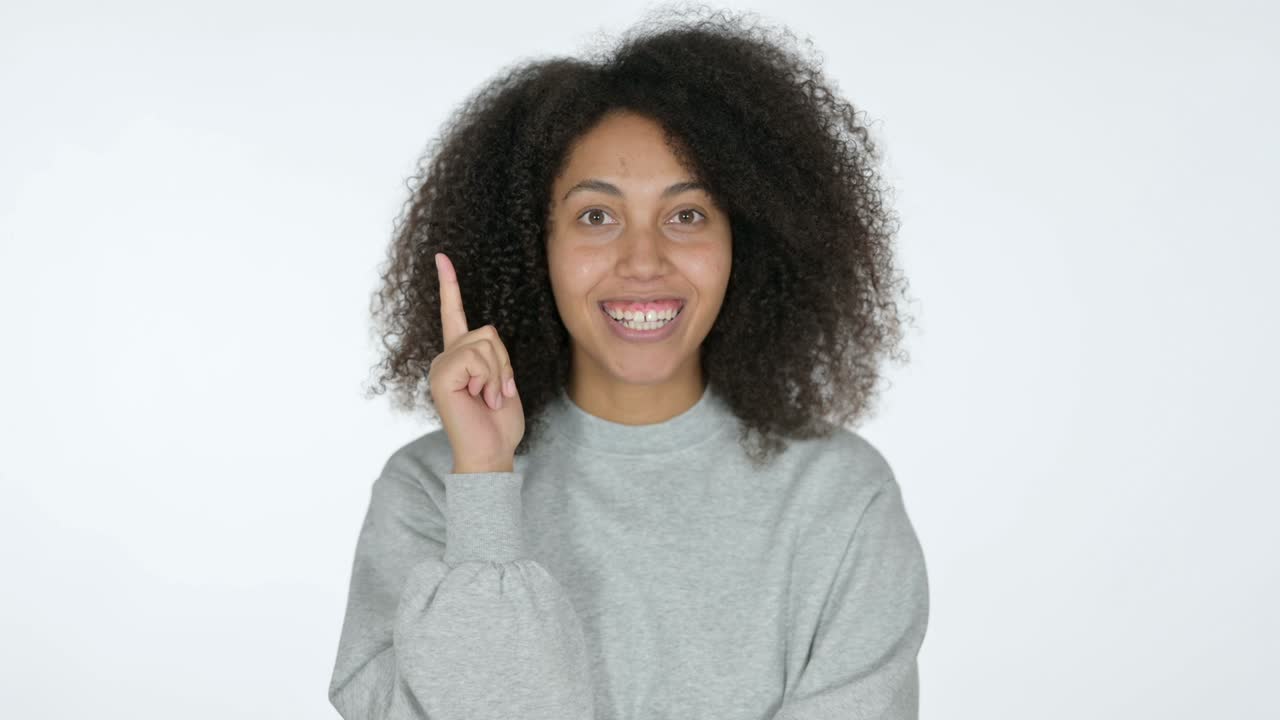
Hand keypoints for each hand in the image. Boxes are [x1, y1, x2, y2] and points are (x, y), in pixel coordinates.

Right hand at [427, 252, 523, 472]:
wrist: (491, 452)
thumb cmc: (499, 423)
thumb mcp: (503, 381)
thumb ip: (494, 356)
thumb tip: (487, 337)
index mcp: (460, 356)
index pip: (454, 313)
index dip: (449, 285)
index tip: (442, 257)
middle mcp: (446, 357)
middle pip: (488, 331)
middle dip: (504, 363)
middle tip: (497, 393)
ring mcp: (441, 366)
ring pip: (485, 344)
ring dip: (498, 374)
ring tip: (489, 398)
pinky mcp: (441, 375)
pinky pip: (476, 358)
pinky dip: (488, 379)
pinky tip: (480, 399)